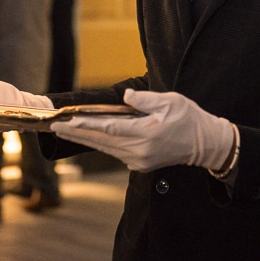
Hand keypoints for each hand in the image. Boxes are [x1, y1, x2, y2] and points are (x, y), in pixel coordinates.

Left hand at [50, 88, 234, 171]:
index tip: (68, 120)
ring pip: (104, 147)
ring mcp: (138, 160)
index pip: (109, 128)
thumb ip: (145, 100)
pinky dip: (99, 142)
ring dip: (84, 138)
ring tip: (64, 129)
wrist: (205, 144)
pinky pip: (114, 151)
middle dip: (76, 132)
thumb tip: (125, 97)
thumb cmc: (189, 118)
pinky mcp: (139, 163)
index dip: (86, 124)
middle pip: (101, 140)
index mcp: (146, 133)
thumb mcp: (170, 101)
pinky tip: (86, 135)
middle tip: (54, 126)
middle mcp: (139, 151)